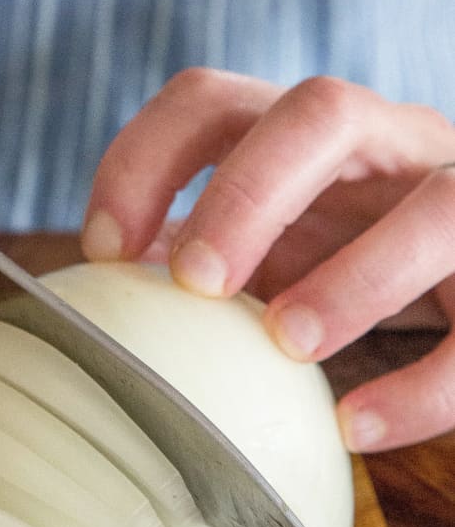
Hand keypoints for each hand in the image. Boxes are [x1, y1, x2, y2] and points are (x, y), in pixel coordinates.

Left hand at [81, 68, 454, 452]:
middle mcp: (387, 143)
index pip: (211, 100)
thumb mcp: (273, 244)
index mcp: (305, 135)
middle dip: (248, 194)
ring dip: (354, 279)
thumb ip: (208, 255)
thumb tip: (112, 293)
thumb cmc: (344, 256)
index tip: (104, 248)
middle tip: (197, 282)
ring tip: (288, 343)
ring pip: (435, 207)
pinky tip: (355, 425)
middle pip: (322, 110)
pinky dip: (422, 385)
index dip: (144, 159)